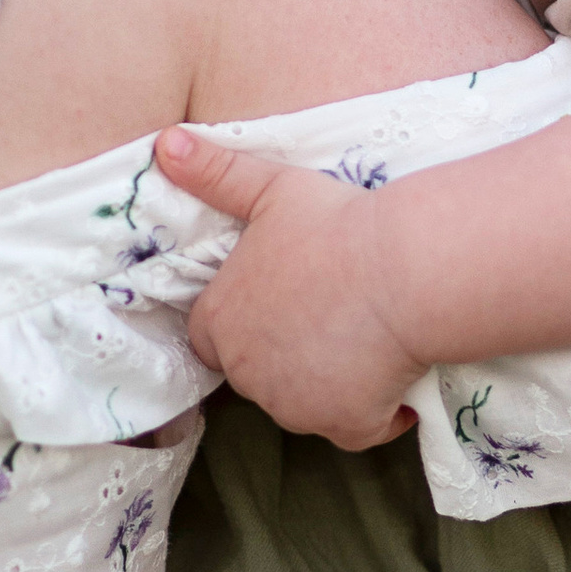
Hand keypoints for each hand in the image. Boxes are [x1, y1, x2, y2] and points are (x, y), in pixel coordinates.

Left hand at [157, 125, 425, 448]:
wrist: (405, 272)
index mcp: (221, 320)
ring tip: (363, 342)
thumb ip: (215, 173)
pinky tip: (392, 382)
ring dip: (326, 384)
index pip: (211, 336)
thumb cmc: (338, 225)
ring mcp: (294, 406)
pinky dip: (373, 413)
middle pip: (257, 371)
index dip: (244, 320)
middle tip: (330, 316)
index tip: (282, 302)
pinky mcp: (344, 426)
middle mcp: (248, 372)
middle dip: (285, 354)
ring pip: (304, 402)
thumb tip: (165, 144)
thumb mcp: (271, 188)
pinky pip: (355, 427)